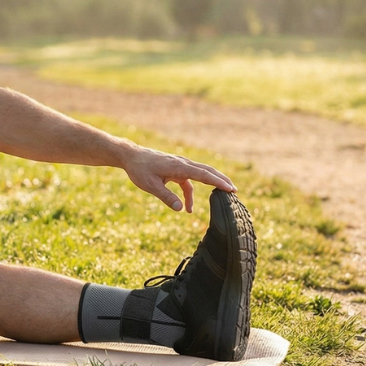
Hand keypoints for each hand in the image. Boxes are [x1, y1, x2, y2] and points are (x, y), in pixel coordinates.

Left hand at [118, 141, 235, 211]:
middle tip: (235, 191)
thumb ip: (166, 197)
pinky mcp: (175, 169)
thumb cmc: (139, 170)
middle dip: (221, 180)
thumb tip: (181, 209)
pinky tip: (187, 207)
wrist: (131, 157)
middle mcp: (182, 164)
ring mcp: (179, 165)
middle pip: (206, 171)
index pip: (203, 174)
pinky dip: (191, 192)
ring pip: (200, 174)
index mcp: (178, 167)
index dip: (218, 182)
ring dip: (210, 184)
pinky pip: (188, 180)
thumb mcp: (150, 186)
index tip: (231, 188)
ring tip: (222, 196)